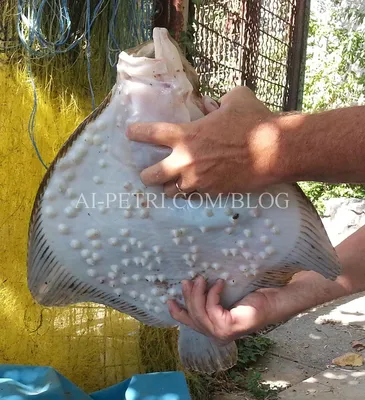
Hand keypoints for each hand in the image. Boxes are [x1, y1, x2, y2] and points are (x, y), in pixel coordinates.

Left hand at [126, 86, 280, 195]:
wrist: (275, 151)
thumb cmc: (255, 121)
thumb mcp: (236, 99)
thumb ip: (219, 100)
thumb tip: (215, 102)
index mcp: (187, 135)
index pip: (151, 134)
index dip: (137, 133)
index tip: (130, 133)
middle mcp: (186, 161)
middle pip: (151, 175)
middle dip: (146, 174)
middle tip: (148, 172)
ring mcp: (198, 180)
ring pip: (170, 191)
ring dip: (168, 186)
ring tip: (172, 182)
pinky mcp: (212, 193)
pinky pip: (193, 197)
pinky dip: (191, 193)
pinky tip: (194, 188)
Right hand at [167, 271, 349, 345]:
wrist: (282, 293)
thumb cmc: (259, 288)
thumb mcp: (231, 288)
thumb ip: (216, 288)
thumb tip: (197, 273)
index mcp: (219, 324)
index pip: (193, 323)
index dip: (179, 314)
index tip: (168, 299)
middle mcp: (221, 333)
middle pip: (193, 320)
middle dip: (187, 299)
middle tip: (189, 279)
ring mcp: (226, 333)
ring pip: (200, 317)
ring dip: (197, 296)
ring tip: (201, 278)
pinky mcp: (232, 328)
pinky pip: (212, 312)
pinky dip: (212, 296)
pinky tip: (219, 283)